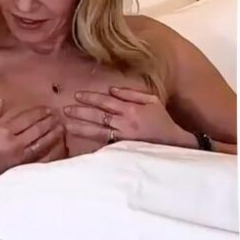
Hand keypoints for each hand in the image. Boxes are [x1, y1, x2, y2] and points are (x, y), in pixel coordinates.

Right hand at [0, 99, 66, 182]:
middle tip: (57, 116)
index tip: (46, 108)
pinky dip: (48, 153)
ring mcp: (17, 158)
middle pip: (37, 130)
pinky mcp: (17, 169)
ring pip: (41, 144)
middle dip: (48, 122)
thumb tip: (0, 101)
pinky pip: (38, 159)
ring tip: (61, 128)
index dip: (38, 113)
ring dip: (52, 135)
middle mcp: (13, 145)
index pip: (25, 120)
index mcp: (1, 133)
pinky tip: (56, 148)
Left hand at [63, 87, 189, 147]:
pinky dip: (92, 142)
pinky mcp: (123, 149)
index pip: (106, 102)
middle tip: (65, 109)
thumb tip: (112, 89)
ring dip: (81, 127)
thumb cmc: (162, 121)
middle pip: (98, 116)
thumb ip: (132, 94)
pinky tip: (80, 141)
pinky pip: (104, 144)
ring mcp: (123, 137)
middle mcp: (125, 123)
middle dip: (81, 112)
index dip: (91, 98)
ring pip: (98, 131)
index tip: (77, 96)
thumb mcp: (152, 101)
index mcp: (131, 109)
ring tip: (67, 125)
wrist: (173, 143)